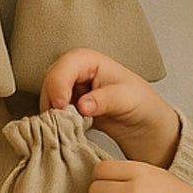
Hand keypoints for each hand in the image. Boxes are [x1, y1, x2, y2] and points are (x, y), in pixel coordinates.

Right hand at [40, 49, 181, 167]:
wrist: (143, 125)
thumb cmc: (141, 105)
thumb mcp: (128, 100)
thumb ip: (105, 100)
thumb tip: (82, 105)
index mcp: (91, 61)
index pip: (66, 65)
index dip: (59, 83)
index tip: (61, 105)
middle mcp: (77, 72)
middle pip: (51, 80)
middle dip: (52, 100)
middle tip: (60, 120)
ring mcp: (71, 90)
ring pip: (48, 97)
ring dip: (52, 113)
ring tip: (65, 127)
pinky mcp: (69, 107)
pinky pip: (53, 112)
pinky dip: (55, 121)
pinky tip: (65, 130)